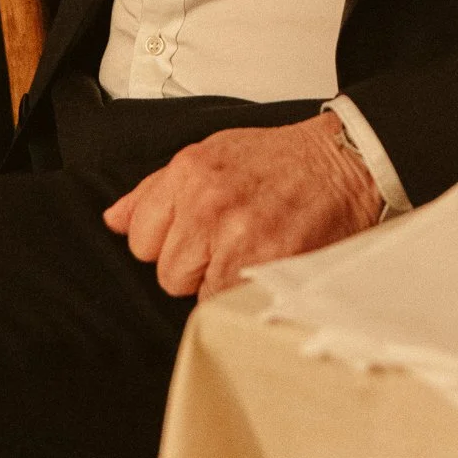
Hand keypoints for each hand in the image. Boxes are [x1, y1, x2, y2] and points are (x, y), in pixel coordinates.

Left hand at [102, 111, 381, 298]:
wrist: (343, 161)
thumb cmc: (282, 159)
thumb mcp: (214, 152)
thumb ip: (157, 188)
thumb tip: (114, 219)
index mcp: (189, 171)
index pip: (138, 237)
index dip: (167, 241)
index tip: (194, 233)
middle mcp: (207, 202)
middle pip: (166, 272)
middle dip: (194, 265)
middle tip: (229, 241)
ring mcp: (237, 234)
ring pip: (196, 294)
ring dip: (219, 283)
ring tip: (249, 252)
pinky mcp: (267, 262)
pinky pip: (229, 304)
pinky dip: (243, 294)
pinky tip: (264, 266)